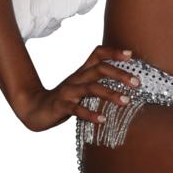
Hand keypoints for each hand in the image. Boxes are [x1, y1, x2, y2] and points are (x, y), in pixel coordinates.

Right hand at [14, 45, 139, 132]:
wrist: (34, 108)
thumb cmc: (64, 99)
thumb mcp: (81, 87)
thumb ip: (98, 82)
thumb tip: (126, 84)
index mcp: (81, 73)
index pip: (97, 55)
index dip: (113, 52)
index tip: (131, 55)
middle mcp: (75, 79)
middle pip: (98, 69)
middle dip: (119, 74)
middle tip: (137, 82)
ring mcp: (67, 92)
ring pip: (90, 88)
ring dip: (109, 93)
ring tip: (126, 101)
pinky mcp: (61, 106)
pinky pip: (76, 109)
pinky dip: (90, 114)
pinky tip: (102, 120)